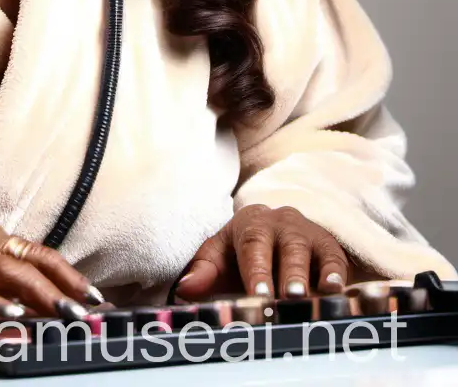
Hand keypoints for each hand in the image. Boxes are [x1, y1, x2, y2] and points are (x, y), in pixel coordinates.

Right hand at [0, 222, 103, 331]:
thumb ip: (10, 292)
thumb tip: (53, 315)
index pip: (38, 254)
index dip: (69, 275)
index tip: (96, 298)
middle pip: (25, 262)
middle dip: (60, 288)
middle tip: (85, 313)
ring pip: (1, 271)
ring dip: (36, 294)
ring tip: (60, 313)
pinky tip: (12, 316)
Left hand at [175, 205, 350, 301]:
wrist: (277, 236)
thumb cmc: (242, 254)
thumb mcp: (220, 257)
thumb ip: (203, 271)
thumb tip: (185, 289)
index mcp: (250, 222)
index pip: (252, 245)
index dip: (256, 271)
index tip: (258, 296)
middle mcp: (282, 222)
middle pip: (286, 248)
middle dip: (287, 274)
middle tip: (286, 299)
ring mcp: (309, 233)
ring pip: (311, 253)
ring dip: (310, 277)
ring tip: (307, 298)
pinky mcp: (331, 248)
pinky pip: (336, 259)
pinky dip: (336, 275)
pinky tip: (336, 291)